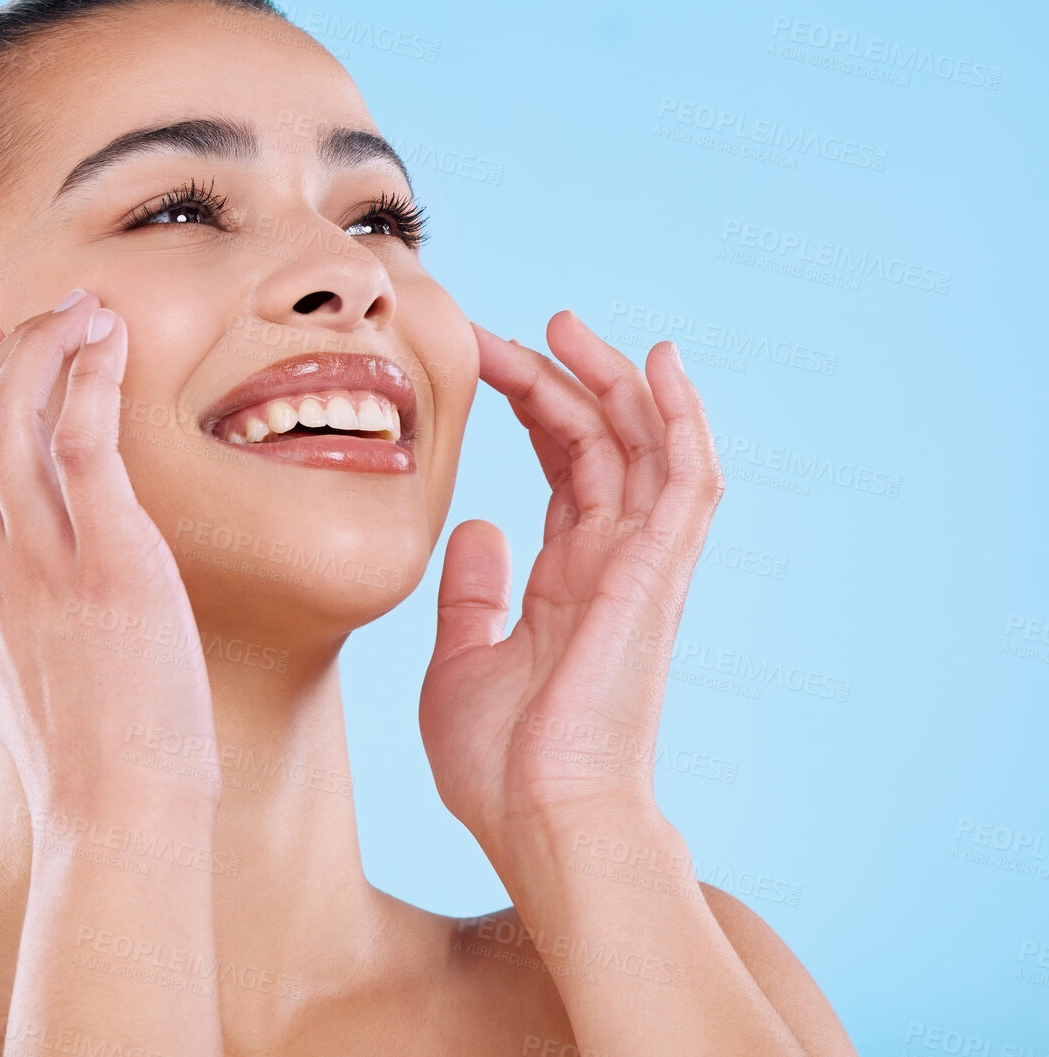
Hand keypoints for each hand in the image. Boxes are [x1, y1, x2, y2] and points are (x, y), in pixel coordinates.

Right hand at [0, 291, 217, 812]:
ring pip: (6, 411)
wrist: (117, 816)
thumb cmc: (89, 755)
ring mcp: (38, 559)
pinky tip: (113, 343)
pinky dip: (91, 372)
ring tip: (86, 313)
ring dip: (43, 342)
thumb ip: (9, 611)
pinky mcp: (106, 559)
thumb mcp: (20, 672)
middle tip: (42, 317)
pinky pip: (82, 436)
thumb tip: (26, 582)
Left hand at [417, 310, 723, 852]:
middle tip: (513, 331)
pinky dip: (681, 418)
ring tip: (567, 326)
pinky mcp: (658, 573)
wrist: (542, 821)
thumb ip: (471, 593)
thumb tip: (477, 527)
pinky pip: (685, 479)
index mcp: (567, 582)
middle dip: (560, 380)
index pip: (566, 471)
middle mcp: (611, 565)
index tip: (486, 362)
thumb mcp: (460, 661)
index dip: (536, 411)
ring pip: (644, 447)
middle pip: (600, 445)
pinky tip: (659, 361)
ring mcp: (641, 567)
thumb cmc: (502, 765)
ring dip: (612, 381)